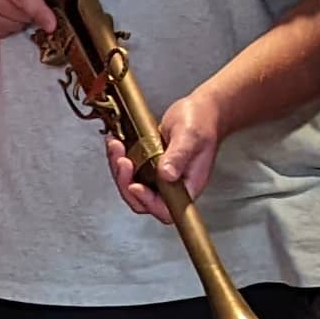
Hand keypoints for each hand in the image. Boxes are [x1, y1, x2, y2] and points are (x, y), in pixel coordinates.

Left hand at [111, 84, 219, 222]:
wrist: (201, 109)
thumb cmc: (203, 122)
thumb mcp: (190, 136)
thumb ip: (179, 155)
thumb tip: (167, 175)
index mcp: (187, 186)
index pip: (165, 209)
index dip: (147, 202)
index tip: (135, 185)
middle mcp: (172, 185)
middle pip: (142, 199)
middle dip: (126, 182)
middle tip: (121, 160)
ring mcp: (159, 176)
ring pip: (132, 184)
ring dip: (119, 169)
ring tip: (116, 146)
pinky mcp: (150, 165)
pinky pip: (130, 170)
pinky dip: (120, 157)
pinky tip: (116, 143)